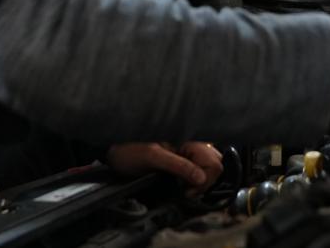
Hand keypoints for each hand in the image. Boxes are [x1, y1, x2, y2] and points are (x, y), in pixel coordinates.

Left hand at [106, 142, 223, 196]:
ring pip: (209, 170)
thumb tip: (200, 178)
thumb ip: (178, 166)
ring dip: (201, 183)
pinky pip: (199, 172)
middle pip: (215, 166)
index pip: (213, 162)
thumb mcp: (153, 157)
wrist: (114, 152)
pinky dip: (196, 182)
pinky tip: (185, 186)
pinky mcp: (182, 162)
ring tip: (185, 189)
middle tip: (187, 191)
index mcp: (187, 138)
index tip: (188, 191)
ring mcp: (188, 153)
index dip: (205, 180)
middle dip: (206, 182)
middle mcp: (191, 144)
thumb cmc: (129, 150)